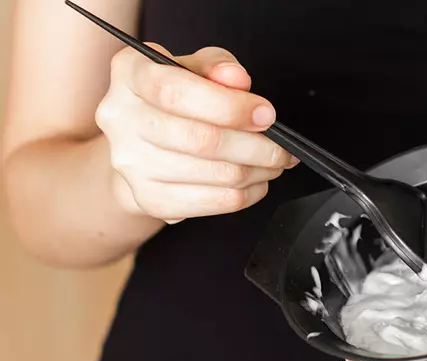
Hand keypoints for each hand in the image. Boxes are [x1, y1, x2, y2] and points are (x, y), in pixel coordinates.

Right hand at [96, 45, 297, 222]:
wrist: (143, 144)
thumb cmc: (175, 100)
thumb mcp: (195, 68)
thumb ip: (217, 67)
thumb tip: (237, 81)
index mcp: (130, 73)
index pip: (175, 92)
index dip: (229, 106)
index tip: (266, 115)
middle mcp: (120, 118)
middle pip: (201, 139)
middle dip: (256, 146)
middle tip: (282, 147)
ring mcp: (131, 163)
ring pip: (214, 174)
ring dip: (257, 171)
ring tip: (273, 162)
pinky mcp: (150, 198)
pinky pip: (213, 202)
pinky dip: (246, 194)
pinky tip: (256, 182)